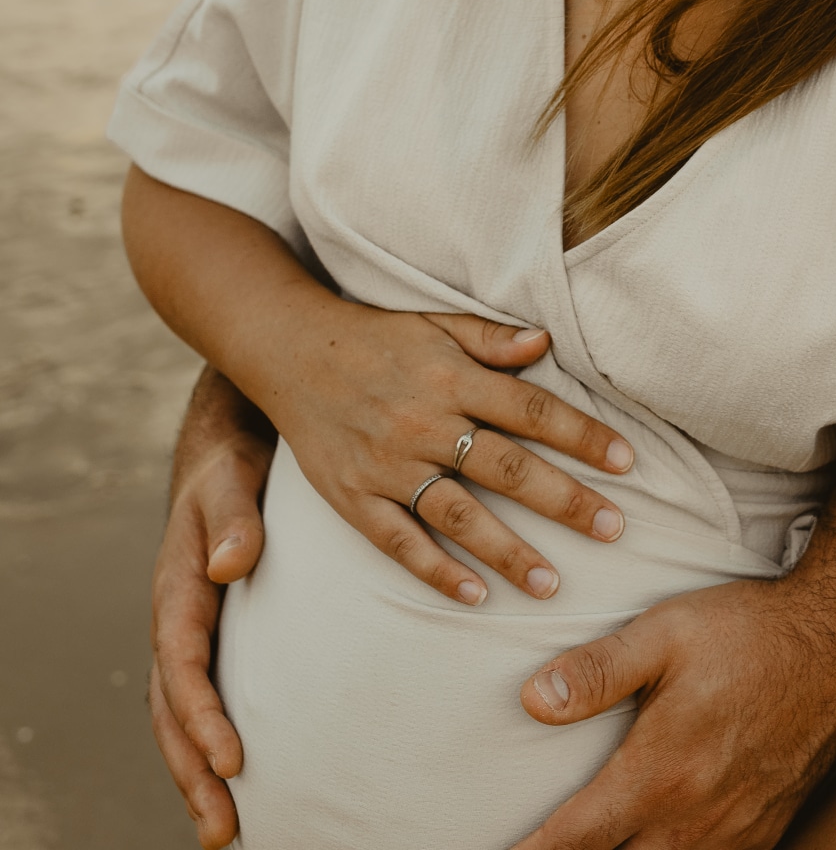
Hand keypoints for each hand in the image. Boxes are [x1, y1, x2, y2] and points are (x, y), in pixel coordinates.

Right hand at [122, 176, 635, 609]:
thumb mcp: (437, 323)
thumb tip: (547, 342)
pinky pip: (399, 541)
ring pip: (458, 515)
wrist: (290, 349)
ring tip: (554, 585)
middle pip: (505, 467)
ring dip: (509, 551)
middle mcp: (424, 421)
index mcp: (451, 376)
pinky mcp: (354, 497)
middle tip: (613, 529)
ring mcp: (387, 464)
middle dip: (564, 500)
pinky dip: (436, 570)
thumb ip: (492, 338)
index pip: (531, 409)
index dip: (582, 435)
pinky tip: (476, 596)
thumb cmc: (378, 336)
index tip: (626, 462)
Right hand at [150, 391, 273, 849]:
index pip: (184, 665)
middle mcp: (176, 620)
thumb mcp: (233, 480)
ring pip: (181, 717)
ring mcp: (191, 633)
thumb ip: (234, 519)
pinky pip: (202, 700)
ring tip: (223, 832)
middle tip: (224, 828)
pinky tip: (235, 787)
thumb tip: (232, 564)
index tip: (232, 761)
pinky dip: (208, 746)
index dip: (203, 716)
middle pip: (174, 710)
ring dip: (196, 774)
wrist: (227, 450)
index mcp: (178, 588)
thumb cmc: (234, 466)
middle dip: (193, 771)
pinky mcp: (213, 636)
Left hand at [509, 459, 835, 849]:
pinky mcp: (764, 834)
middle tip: (542, 849)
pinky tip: (657, 844)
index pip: (577, 838)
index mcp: (662, 773)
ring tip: (597, 848)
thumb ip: (598, 670)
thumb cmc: (749, 632)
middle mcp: (696, 820)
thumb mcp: (666, 632)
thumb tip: (532, 700)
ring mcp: (734, 835)